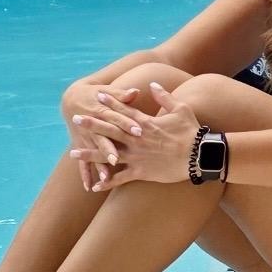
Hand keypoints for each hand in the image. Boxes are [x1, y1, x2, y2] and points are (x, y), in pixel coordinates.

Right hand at [62, 81, 144, 192]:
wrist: (71, 99)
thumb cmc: (95, 94)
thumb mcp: (106, 91)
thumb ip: (121, 95)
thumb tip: (135, 91)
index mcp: (102, 112)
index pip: (116, 118)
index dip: (127, 124)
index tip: (138, 131)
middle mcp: (94, 128)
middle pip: (103, 139)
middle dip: (109, 149)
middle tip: (117, 159)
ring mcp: (86, 139)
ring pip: (94, 154)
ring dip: (98, 165)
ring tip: (104, 178)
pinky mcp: (81, 146)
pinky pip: (82, 163)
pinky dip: (85, 174)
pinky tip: (89, 187)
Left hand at [71, 83, 202, 189]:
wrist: (199, 155)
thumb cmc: (192, 131)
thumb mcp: (181, 108)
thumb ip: (164, 96)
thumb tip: (153, 84)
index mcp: (145, 123)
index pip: (124, 111)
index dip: (111, 103)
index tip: (97, 96)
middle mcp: (137, 139)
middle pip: (110, 130)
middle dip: (92, 125)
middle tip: (76, 119)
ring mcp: (137, 156)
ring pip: (108, 155)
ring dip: (90, 154)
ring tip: (73, 153)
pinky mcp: (141, 172)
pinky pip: (120, 178)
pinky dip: (107, 183)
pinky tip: (94, 186)